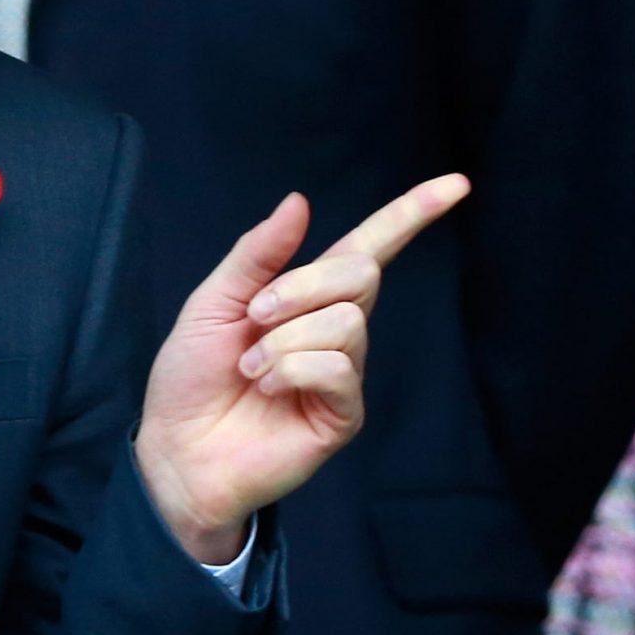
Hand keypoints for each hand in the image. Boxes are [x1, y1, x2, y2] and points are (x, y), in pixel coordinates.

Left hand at [136, 175, 469, 560]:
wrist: (177, 450)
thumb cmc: (192, 379)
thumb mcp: (213, 301)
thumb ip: (258, 254)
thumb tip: (300, 201)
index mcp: (309, 296)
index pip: (372, 246)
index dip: (412, 214)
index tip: (457, 184)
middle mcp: (336, 329)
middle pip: (360, 272)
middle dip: (301, 287)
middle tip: (254, 318)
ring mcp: (344, 373)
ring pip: (346, 322)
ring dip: (284, 340)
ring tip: (252, 368)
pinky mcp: (343, 413)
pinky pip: (338, 367)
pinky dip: (293, 369)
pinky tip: (269, 388)